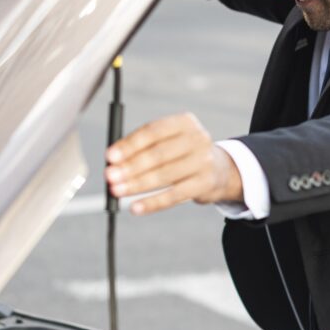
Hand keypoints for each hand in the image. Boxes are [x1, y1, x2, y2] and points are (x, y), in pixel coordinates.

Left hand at [104, 113, 242, 214]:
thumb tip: (112, 161)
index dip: (129, 144)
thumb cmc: (183, 153)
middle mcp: (197, 139)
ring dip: (137, 185)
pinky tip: (135, 207)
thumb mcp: (169, 141)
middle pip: (158, 154)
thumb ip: (142, 146)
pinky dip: (152, 203)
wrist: (220, 170)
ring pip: (164, 176)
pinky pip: (174, 196)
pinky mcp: (205, 184)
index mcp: (185, 122)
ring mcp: (203, 162)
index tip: (110, 156)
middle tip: (109, 176)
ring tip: (116, 191)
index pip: (153, 131)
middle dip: (130, 167)